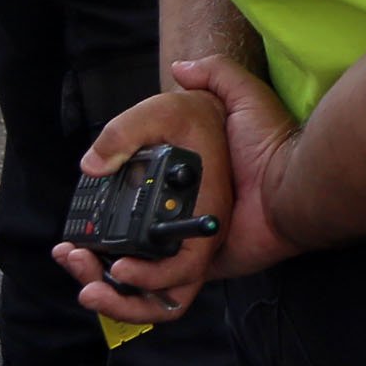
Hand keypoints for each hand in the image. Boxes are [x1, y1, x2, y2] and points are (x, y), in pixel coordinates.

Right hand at [51, 60, 296, 319]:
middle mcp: (177, 223)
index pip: (121, 211)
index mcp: (175, 188)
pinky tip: (122, 274)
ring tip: (86, 273)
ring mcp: (189, 250)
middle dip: (87, 261)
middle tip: (70, 253)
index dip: (92, 219)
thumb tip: (178, 68)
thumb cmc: (271, 142)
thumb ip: (214, 74)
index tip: (71, 227)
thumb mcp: (240, 96)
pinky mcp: (204, 271)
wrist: (295, 181)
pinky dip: (140, 293)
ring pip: (137, 284)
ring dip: (106, 287)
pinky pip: (168, 296)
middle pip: (120, 255)